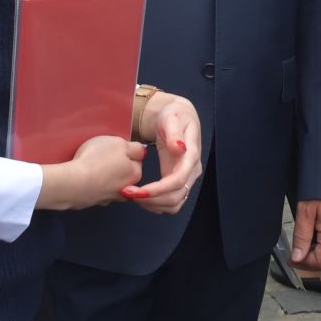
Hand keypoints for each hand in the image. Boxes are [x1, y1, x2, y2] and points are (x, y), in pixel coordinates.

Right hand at [36, 135, 146, 210]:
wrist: (73, 184)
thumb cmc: (96, 161)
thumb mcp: (119, 143)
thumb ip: (134, 148)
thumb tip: (140, 152)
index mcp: (135, 174)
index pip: (137, 159)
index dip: (125, 151)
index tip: (114, 148)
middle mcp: (126, 190)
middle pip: (124, 172)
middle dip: (116, 164)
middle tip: (101, 156)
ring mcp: (109, 198)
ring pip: (110, 182)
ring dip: (104, 175)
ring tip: (90, 165)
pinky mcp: (93, 202)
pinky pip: (96, 189)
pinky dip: (92, 183)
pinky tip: (83, 176)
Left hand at [125, 91, 200, 213]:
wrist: (177, 117)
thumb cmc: (173, 115)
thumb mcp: (171, 118)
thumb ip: (174, 133)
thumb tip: (178, 148)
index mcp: (191, 155)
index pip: (178, 180)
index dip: (158, 190)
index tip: (138, 191)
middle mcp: (192, 170)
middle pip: (176, 197)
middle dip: (152, 200)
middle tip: (128, 193)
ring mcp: (187, 178)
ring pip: (174, 204)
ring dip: (153, 205)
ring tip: (132, 195)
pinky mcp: (179, 182)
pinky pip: (170, 202)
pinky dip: (155, 204)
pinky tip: (141, 196)